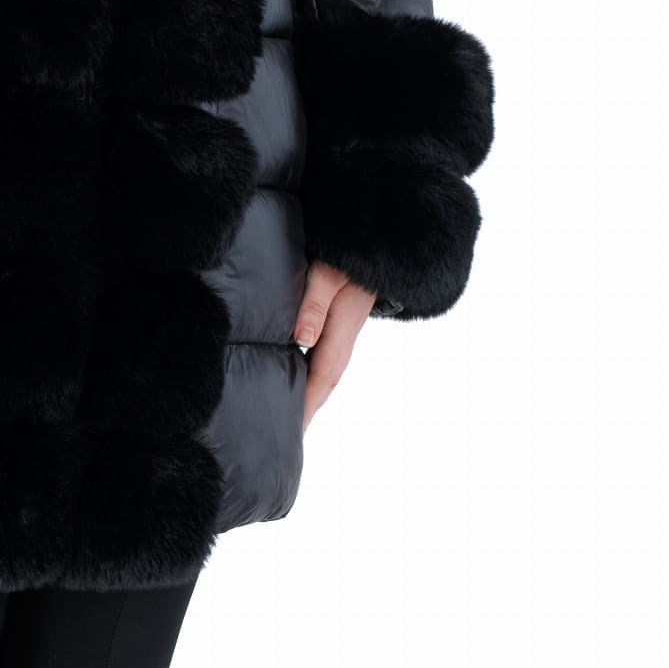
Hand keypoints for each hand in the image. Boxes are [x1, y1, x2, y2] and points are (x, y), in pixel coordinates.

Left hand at [291, 260, 376, 433]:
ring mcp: (345, 325)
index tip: (293, 429)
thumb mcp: (329, 272)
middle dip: (309, 404)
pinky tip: (298, 370)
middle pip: (326, 378)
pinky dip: (312, 367)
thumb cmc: (351, 251)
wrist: (380, 236)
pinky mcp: (340, 315)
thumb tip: (301, 340)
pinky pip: (325, 351)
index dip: (307, 403)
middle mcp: (346, 333)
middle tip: (288, 431)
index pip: (323, 377)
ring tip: (291, 409)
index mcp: (343, 328)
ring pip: (326, 365)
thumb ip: (314, 303)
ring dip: (311, 388)